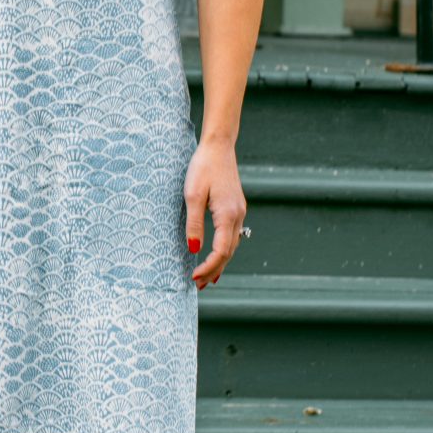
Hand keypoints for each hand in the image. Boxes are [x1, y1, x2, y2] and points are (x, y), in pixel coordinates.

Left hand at [184, 141, 245, 287]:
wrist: (218, 147)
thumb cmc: (203, 168)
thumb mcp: (192, 196)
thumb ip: (194, 224)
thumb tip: (194, 249)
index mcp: (228, 214)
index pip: (221, 251)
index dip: (208, 267)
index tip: (194, 277)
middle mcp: (238, 215)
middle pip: (229, 252)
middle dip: (214, 270)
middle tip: (199, 285)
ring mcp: (239, 211)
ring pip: (232, 245)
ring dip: (220, 262)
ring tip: (208, 278)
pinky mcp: (236, 207)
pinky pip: (232, 235)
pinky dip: (225, 250)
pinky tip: (217, 255)